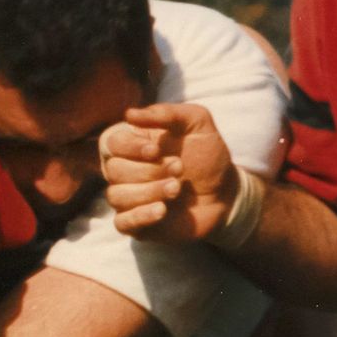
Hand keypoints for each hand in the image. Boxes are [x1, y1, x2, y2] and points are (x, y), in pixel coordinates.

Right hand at [101, 103, 236, 242]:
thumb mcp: (197, 124)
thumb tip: (130, 115)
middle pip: (114, 170)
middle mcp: (124, 171)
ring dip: (149, 191)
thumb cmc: (207, 155)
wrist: (225, 191)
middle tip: (179, 168)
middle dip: (149, 170)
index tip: (156, 150)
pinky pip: (122, 223)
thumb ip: (167, 113)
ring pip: (117, 196)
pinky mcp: (136, 223)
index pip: (110, 143)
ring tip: (177, 189)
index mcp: (132, 146)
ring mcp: (128, 198)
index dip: (130, 148)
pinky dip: (140, 216)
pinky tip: (162, 210)